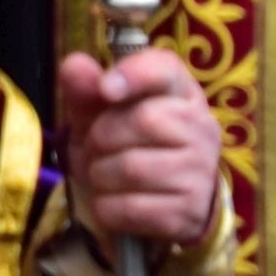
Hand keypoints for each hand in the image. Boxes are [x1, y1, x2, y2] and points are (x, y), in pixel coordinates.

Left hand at [53, 47, 224, 258]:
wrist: (164, 201)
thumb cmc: (127, 145)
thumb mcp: (102, 114)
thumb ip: (86, 90)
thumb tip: (74, 65)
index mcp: (181, 91)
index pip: (166, 69)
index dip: (134, 74)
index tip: (106, 89)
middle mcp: (201, 127)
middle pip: (144, 120)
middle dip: (101, 138)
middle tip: (94, 149)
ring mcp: (200, 170)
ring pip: (133, 168)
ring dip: (100, 175)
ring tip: (103, 175)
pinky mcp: (189, 210)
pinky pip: (131, 208)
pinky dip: (107, 207)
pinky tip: (113, 201)